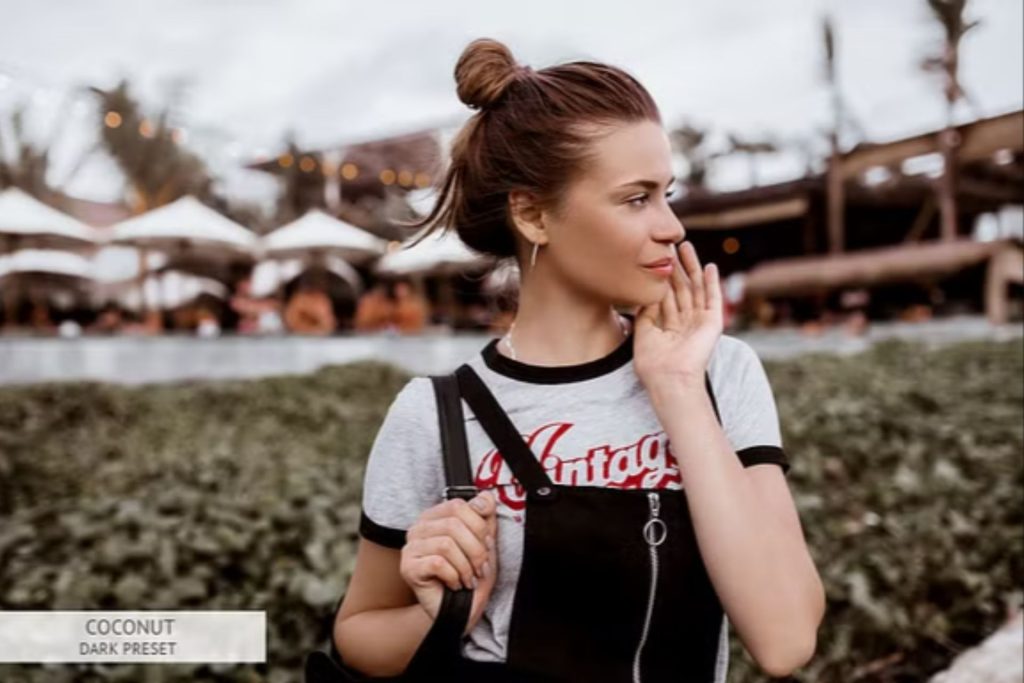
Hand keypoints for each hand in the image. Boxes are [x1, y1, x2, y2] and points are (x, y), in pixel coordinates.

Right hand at [399, 491, 498, 635]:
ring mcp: (410, 548)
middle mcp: (418, 528)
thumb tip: (486, 496)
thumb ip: (485, 519)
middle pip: (454, 524)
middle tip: (480, 568)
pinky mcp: (408, 568)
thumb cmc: (469, 577)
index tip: (487, 546)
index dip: (479, 526)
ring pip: (446, 544)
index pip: (459, 505)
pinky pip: (437, 563)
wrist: (458, 613)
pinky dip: (454, 576)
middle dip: (475, 549)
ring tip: (468, 578)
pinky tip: (455, 584)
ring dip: (465, 566)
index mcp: (435, 517)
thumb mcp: (484, 545)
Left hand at [634, 241, 722, 392]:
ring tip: (687, 247)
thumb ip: (645, 313)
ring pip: (696, 288)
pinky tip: (709, 266)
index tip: (655, 258)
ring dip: (692, 267)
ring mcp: (699, 322)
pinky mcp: (713, 323)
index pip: (666, 296)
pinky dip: (712, 282)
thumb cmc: (652, 363)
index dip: (661, 277)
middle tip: (671, 245)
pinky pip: (713, 298)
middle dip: (676, 267)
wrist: (669, 378)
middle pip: (681, 288)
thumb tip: (647, 293)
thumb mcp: (643, 333)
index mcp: (668, 327)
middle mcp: (685, 323)